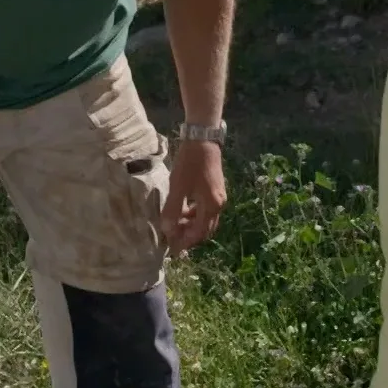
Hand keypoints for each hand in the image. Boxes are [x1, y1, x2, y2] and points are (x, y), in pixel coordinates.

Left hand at [159, 139, 224, 253]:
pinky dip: (194, 215)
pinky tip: (182, 210)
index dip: (185, 241)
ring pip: (205, 219)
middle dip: (189, 237)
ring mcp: (219, 196)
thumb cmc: (190, 163)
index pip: (198, 233)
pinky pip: (205, 209)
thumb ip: (173, 210)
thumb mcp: (178, 187)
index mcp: (212, 206)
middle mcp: (219, 204)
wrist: (203, 139)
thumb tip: (168, 231)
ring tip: (175, 225)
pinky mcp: (215, 189)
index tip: (172, 248)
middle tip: (173, 240)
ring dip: (191, 225)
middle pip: (205, 229)